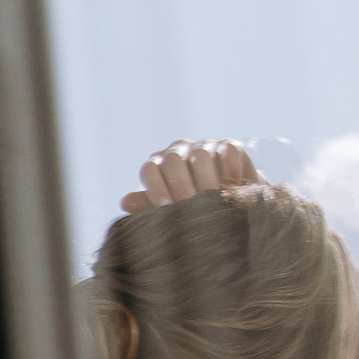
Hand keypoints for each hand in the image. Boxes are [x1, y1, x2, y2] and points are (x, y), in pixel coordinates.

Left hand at [119, 139, 260, 213]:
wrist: (230, 209)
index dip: (156, 189)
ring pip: (200, 155)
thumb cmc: (192, 212)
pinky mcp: (229, 146)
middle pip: (173, 161)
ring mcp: (204, 145)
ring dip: (207, 180)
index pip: (150, 169)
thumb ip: (148, 206)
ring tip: (213, 202)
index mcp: (159, 165)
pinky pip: (227, 151)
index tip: (166, 209)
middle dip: (181, 187)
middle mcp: (179, 150)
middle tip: (191, 207)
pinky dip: (230, 170)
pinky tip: (233, 188)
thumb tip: (125, 202)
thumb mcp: (171, 212)